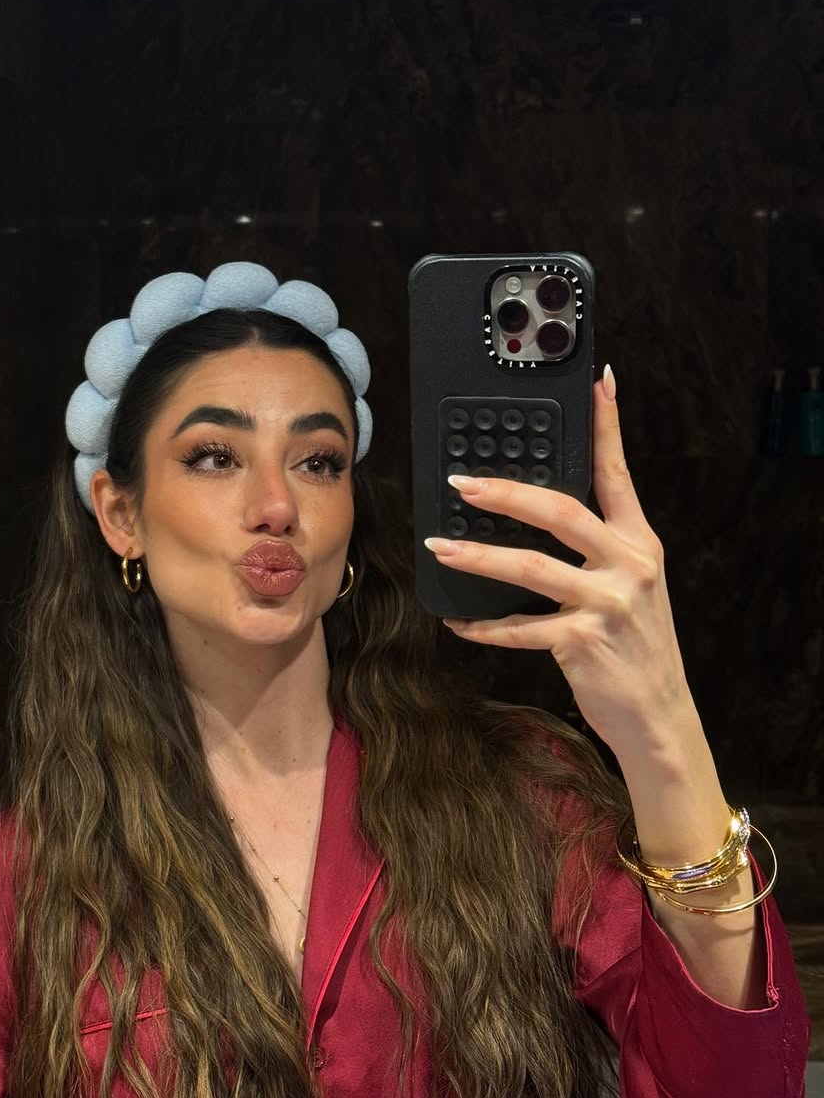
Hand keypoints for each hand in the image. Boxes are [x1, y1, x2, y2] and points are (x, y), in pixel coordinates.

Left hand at [425, 365, 692, 756]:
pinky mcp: (582, 642)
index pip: (617, 473)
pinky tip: (458, 622)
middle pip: (561, 511)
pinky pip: (519, 628)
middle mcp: (628, 565)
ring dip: (477, 557)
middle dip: (505, 493)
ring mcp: (607, 603)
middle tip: (461, 483)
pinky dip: (483, 626)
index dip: (605, 426)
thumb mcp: (634, 585)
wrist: (657, 713)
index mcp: (639, 542)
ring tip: (440, 547)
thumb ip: (601, 547)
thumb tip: (543, 511)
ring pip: (530, 567)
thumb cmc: (634, 645)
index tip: (596, 383)